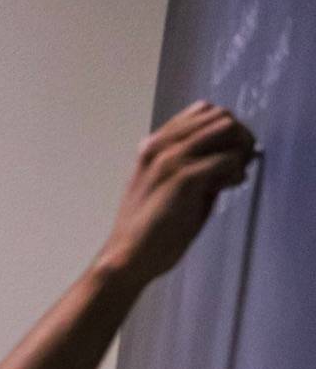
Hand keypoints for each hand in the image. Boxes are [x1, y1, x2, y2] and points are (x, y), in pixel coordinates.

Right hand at [100, 101, 256, 287]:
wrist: (128, 257)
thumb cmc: (149, 229)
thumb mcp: (166, 186)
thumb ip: (192, 166)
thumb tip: (232, 156)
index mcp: (153, 145)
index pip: (203, 111)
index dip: (224, 129)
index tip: (228, 154)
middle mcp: (160, 145)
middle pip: (221, 115)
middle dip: (238, 137)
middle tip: (236, 166)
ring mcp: (170, 159)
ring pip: (227, 129)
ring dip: (239, 151)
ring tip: (232, 176)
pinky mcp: (183, 178)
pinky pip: (228, 159)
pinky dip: (235, 172)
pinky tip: (227, 188)